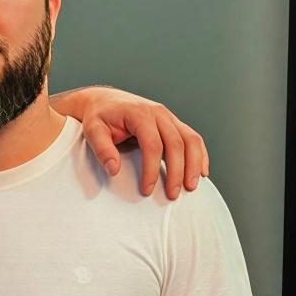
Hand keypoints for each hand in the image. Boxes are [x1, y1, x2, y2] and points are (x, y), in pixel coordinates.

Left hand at [77, 88, 209, 197]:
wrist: (104, 101)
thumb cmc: (99, 117)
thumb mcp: (93, 131)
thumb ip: (102, 149)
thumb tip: (114, 170)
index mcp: (139, 113)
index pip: (152, 144)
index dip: (151, 169)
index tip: (147, 189)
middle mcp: (158, 113)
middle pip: (176, 143)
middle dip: (177, 171)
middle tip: (173, 194)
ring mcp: (169, 117)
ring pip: (191, 139)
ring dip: (194, 164)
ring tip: (191, 187)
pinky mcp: (173, 123)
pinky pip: (193, 138)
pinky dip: (200, 155)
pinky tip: (202, 171)